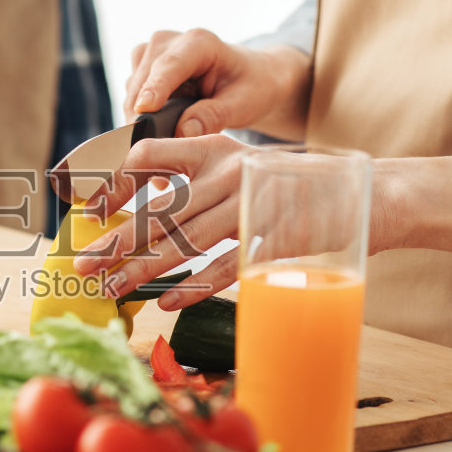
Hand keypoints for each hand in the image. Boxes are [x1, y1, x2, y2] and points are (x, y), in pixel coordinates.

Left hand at [73, 151, 451, 310]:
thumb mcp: (243, 166)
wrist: (369, 195)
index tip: (90, 211)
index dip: (114, 183)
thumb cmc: (294, 187)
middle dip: (115, 240)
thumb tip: (143, 208)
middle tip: (81, 264)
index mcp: (217, 149)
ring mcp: (252, 208)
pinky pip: (223, 268)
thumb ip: (199, 178)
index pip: (149, 155)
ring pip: (183, 242)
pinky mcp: (273, 241)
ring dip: (141, 269)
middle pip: (158, 209)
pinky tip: (163, 302)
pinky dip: (191, 287)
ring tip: (109, 289)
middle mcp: (229, 174)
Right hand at [124, 29, 311, 139]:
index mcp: (199, 43)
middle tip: (154, 155)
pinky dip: (140, 118)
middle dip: (145, 118)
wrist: (249, 78)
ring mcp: (152, 53)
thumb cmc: (251, 87)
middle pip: (144, 81)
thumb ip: (214, 116)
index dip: (155, 87)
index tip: (144, 110)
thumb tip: (182, 131)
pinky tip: (159, 132)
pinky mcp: (142, 68)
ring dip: (141, 120)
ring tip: (162, 146)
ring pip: (132, 91)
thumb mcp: (243, 104)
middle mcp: (169, 41)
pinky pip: (132, 96)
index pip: (171, 65)